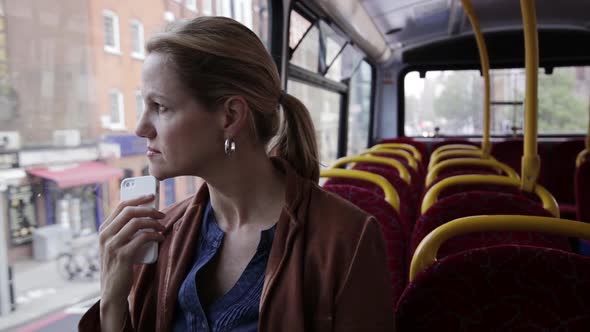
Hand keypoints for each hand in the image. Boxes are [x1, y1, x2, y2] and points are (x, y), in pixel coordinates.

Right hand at [97, 194, 165, 329]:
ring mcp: (112, 245)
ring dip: (153, 222)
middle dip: (149, 209)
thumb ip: (124, 231)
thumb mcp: (117, 245)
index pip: (121, 205)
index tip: (152, 196)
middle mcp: (105, 235)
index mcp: (104, 229)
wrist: (112, 291)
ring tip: (162, 227)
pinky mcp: (122, 256)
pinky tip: (160, 237)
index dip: (138, 198)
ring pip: (136, 223)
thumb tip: (146, 214)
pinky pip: (142, 238)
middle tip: (162, 214)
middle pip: (130, 211)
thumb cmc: (119, 266)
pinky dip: (154, 235)